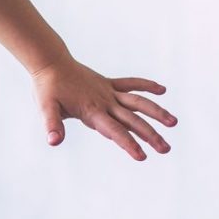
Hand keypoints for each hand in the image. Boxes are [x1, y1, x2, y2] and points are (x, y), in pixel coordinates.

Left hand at [31, 59, 176, 160]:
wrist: (50, 62)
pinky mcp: (108, 83)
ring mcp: (108, 91)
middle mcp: (105, 102)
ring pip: (137, 102)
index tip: (143, 156)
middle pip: (131, 120)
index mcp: (92, 111)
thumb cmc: (47, 88)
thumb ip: (52, 124)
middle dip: (149, 135)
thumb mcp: (45, 107)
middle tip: (166, 149)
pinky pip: (130, 83)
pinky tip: (162, 90)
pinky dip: (146, 85)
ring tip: (174, 122)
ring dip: (156, 111)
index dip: (128, 143)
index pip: (114, 130)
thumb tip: (53, 142)